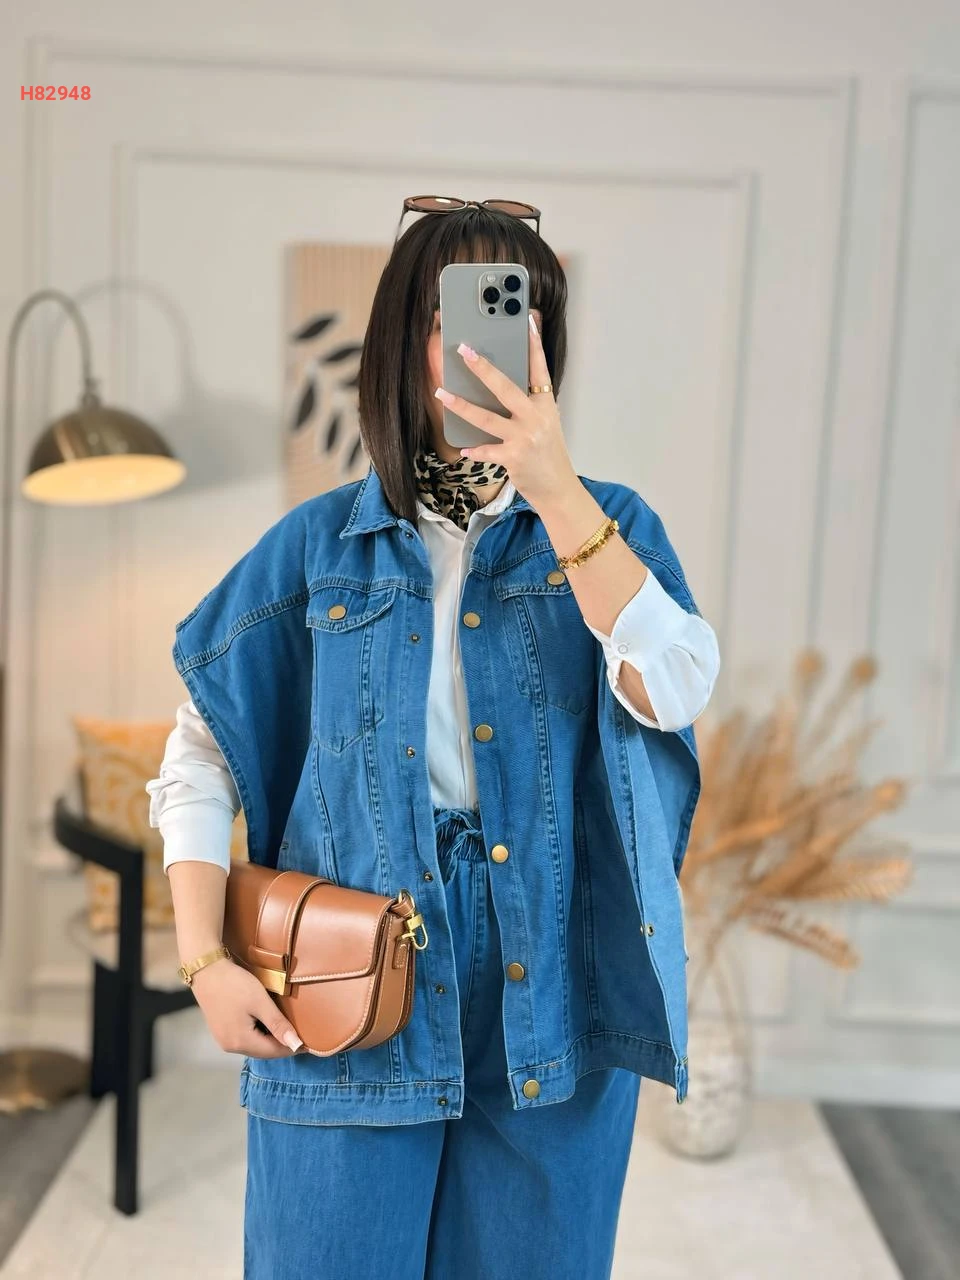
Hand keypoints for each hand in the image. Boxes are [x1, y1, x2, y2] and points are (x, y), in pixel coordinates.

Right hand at [190, 956, 303, 1057]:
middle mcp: (230, 1046)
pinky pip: (245, 1038)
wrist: (206, 969)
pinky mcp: (221, 1030)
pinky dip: (259, 1033)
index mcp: (241, 1042)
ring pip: (254, 1045)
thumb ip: (278, 1024)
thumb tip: (296, 1045)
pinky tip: (267, 1023)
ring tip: (286, 1027)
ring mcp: (223, 1039)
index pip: (274, 1052)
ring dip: (271, 1039)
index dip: (292, 1047)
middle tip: (300, 1034)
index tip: (310, 1042)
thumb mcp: (260, 1002)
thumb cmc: (234, 984)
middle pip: (263, 1051)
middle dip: (282, 1044)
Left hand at [433, 314, 579, 512]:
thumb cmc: (547, 454)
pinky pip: (487, 450)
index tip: (525, 321)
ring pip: (487, 418)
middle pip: (505, 387)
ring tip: (441, 393)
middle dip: (483, 368)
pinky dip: (474, 450)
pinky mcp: (514, 458)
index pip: (539, 368)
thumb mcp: (545, 423)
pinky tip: (463, 449)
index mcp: (545, 404)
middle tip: (464, 350)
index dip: (533, 344)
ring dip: (461, 405)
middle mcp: (536, 417)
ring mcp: (525, 437)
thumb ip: (528, 403)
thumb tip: (499, 385)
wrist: (558, 488)